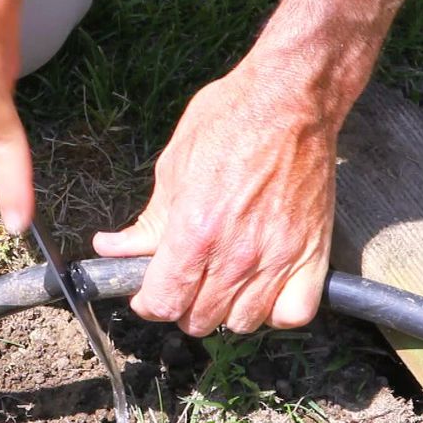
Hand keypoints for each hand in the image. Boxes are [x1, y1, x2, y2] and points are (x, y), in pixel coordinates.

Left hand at [93, 59, 338, 335]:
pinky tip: (262, 289)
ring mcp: (277, 258)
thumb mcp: (172, 167)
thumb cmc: (229, 123)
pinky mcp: (312, 254)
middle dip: (182, 306)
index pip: (163, 302)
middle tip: (184, 282)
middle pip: (198, 320)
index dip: (149, 303)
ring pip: (241, 323)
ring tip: (221, 283)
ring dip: (225, 310)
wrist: (290, 100)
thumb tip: (110, 248)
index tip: (149, 293)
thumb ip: (145, 222)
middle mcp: (235, 254)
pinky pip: (292, 315)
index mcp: (194, 232)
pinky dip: (275, 311)